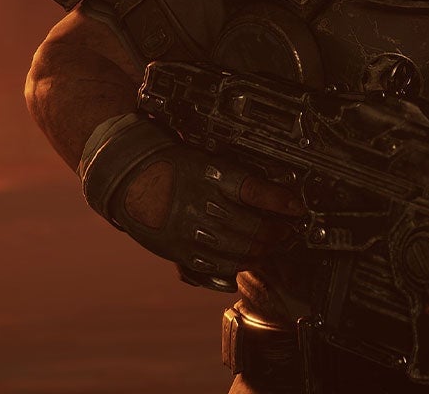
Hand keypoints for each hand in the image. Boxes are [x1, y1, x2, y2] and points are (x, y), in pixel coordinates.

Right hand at [81, 114, 307, 290]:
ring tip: (270, 247)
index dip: (279, 201)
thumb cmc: (176, 168)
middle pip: (251, 226)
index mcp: (210, 175)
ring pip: (238, 249)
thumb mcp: (207, 162)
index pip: (254, 190)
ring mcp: (190, 229)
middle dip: (276, 232)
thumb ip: (237, 181)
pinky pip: (216, 266)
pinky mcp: (180, 250)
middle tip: (287, 232)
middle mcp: (201, 203)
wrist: (131, 178)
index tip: (297, 208)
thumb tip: (274, 197)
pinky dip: (236, 266)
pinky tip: (245, 261)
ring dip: (261, 251)